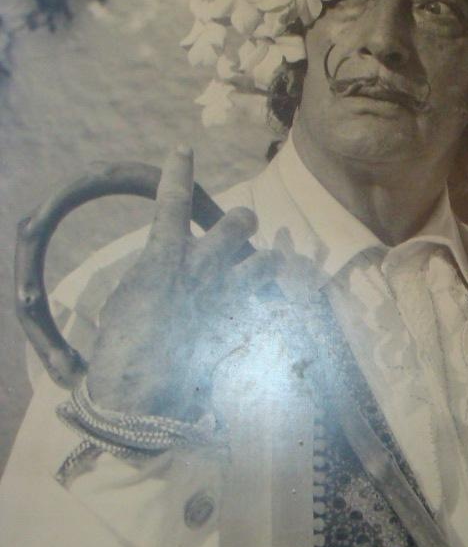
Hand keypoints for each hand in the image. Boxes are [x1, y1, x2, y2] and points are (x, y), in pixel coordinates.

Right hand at [85, 147, 279, 419]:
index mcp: (162, 259)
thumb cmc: (119, 349)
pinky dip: (266, 308)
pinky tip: (262, 316)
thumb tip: (168, 265)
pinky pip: (268, 307)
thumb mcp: (126, 298)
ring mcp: (226, 298)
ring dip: (263, 263)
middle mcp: (201, 270)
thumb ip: (154, 272)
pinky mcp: (243, 327)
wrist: (138, 396)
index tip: (183, 149)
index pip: (171, 202)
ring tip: (259, 270)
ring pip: (266, 261)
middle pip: (239, 223)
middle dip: (242, 222)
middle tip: (238, 230)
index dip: (177, 172)